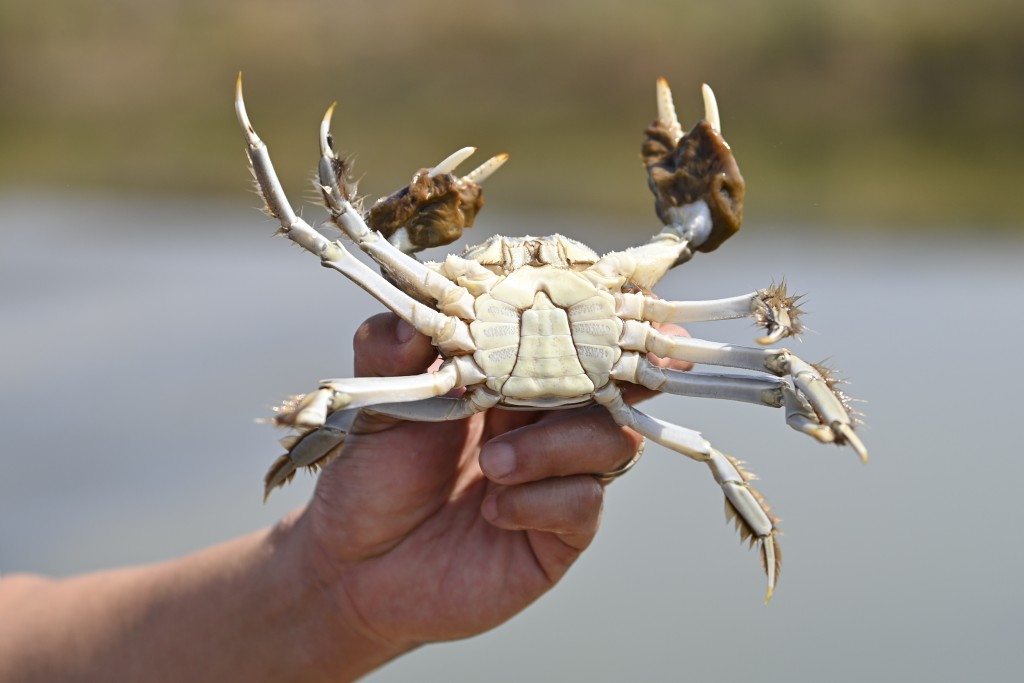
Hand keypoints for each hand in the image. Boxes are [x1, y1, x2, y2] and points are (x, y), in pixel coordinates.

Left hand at [286, 313, 690, 665]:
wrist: (357, 567)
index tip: (626, 299)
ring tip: (494, 466)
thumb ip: (391, 351)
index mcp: (511, 376)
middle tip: (590, 367)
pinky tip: (495, 509)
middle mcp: (546, 420)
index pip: (570, 335)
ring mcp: (559, 476)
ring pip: (611, 439)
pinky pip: (584, 503)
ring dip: (556, 444)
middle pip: (612, 382)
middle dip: (611, 369)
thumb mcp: (377, 403)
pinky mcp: (559, 532)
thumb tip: (414, 313)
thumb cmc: (373, 479)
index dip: (600, 315)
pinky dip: (544, 499)